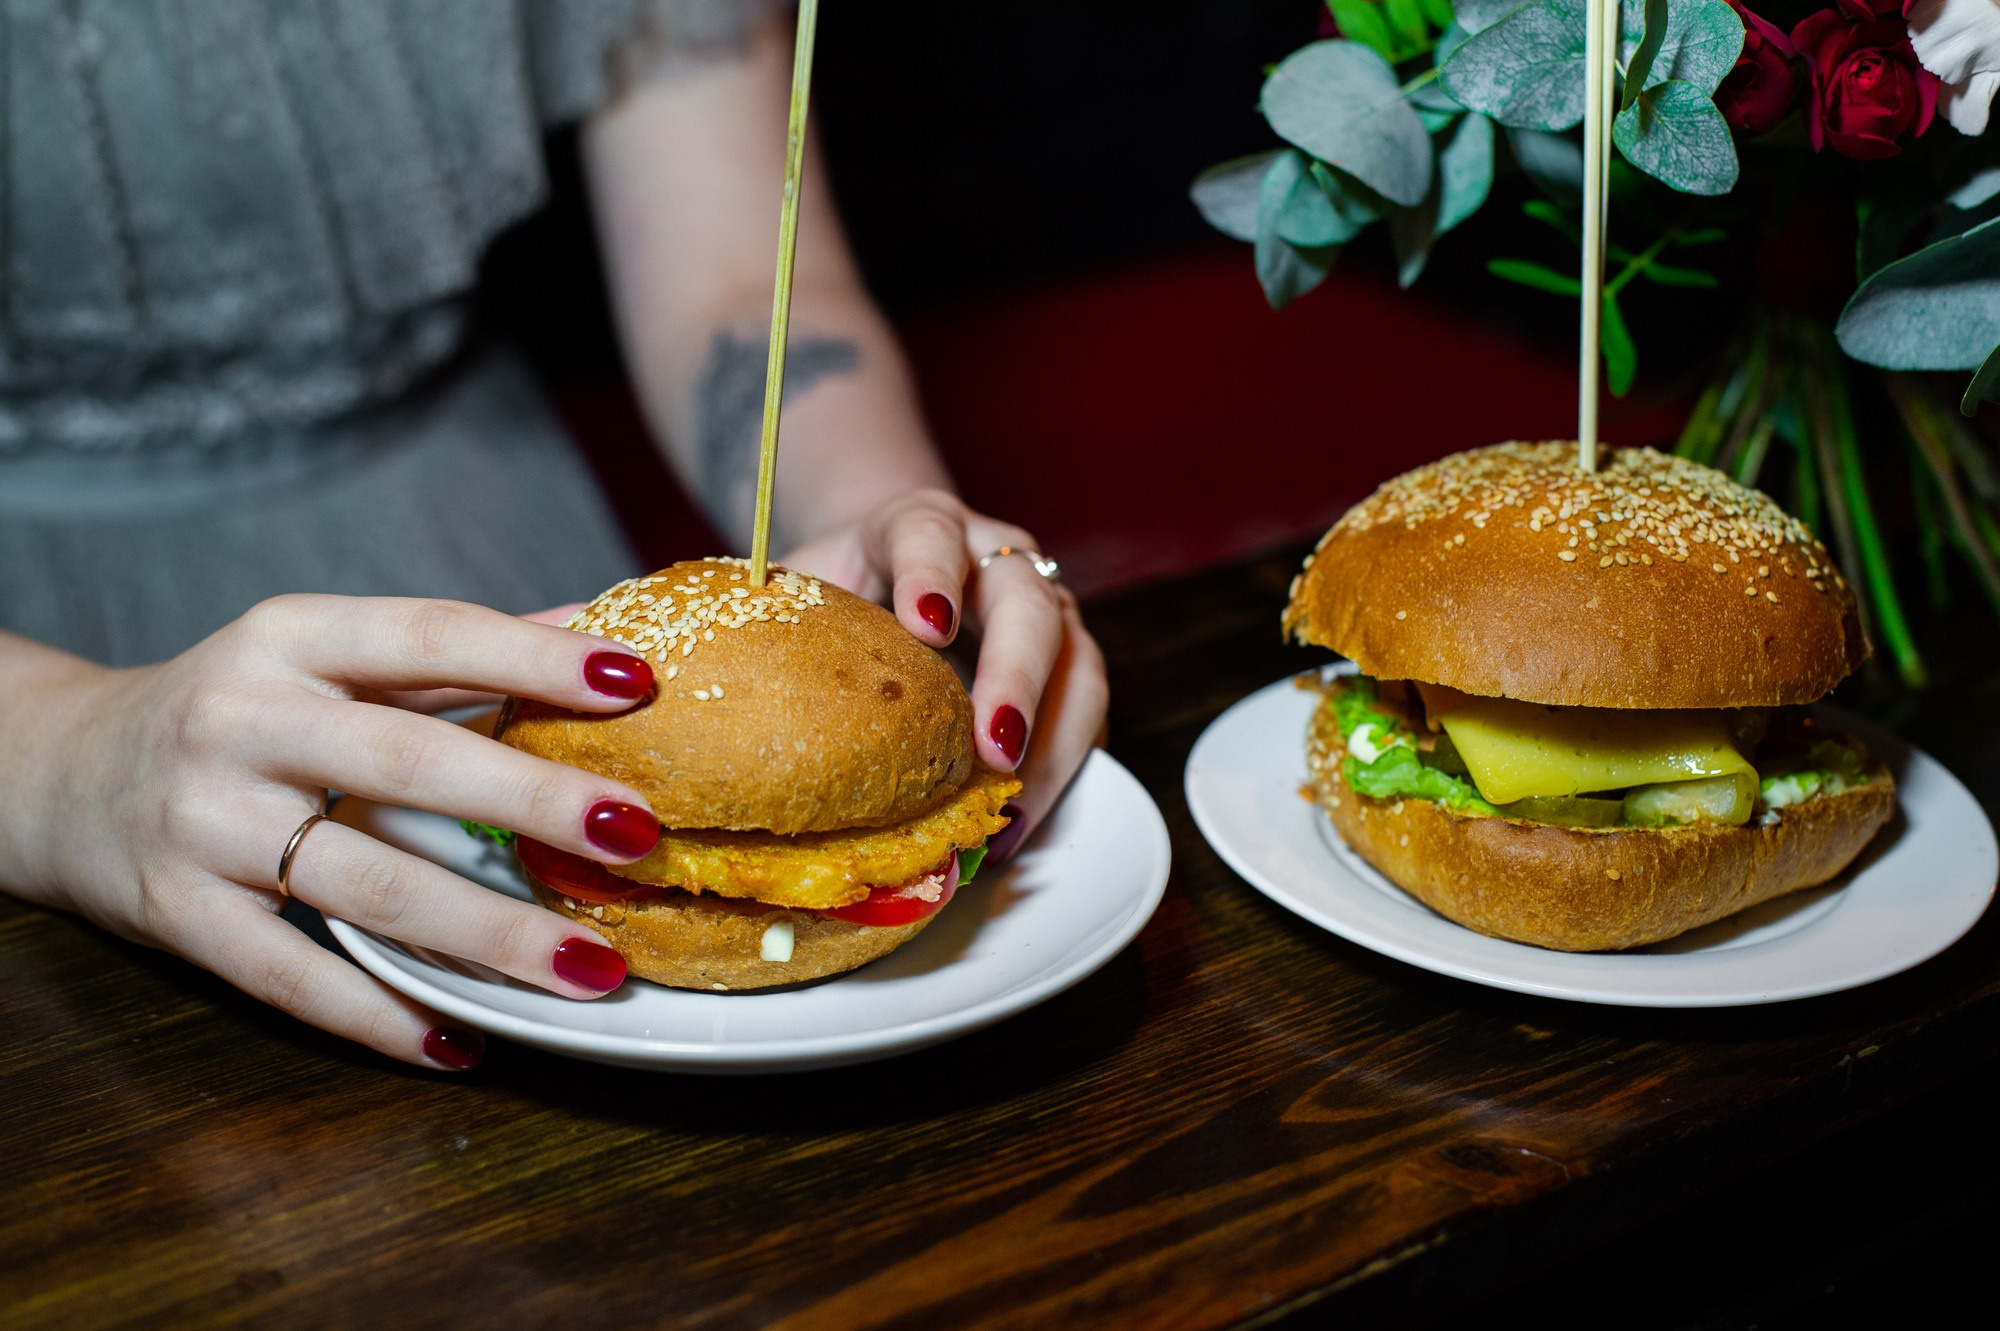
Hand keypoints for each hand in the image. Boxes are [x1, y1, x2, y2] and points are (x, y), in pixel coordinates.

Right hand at [0, 597, 669, 1070]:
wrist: (57, 773)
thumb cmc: (235, 711)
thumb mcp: (320, 655)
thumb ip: (448, 655)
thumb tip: (591, 629)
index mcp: (292, 639)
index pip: (430, 634)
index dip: (534, 658)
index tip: (638, 682)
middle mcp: (243, 720)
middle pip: (408, 762)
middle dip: (532, 802)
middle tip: (638, 833)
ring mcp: (205, 822)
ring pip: (367, 885)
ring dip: (488, 932)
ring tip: (590, 966)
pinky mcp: (177, 914)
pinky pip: (292, 977)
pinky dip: (380, 1013)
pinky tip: (461, 1040)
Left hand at [780, 489, 1108, 851]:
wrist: (893, 563)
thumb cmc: (838, 586)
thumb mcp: (797, 584)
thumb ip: (764, 617)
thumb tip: (676, 690)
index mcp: (920, 525)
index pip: (930, 534)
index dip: (933, 574)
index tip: (927, 626)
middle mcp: (997, 558)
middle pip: (1030, 601)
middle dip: (1016, 677)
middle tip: (991, 748)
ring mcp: (1046, 608)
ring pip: (1078, 663)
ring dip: (1052, 741)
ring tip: (1010, 811)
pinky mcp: (1067, 663)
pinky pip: (1085, 713)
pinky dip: (1058, 769)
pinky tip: (1015, 825)